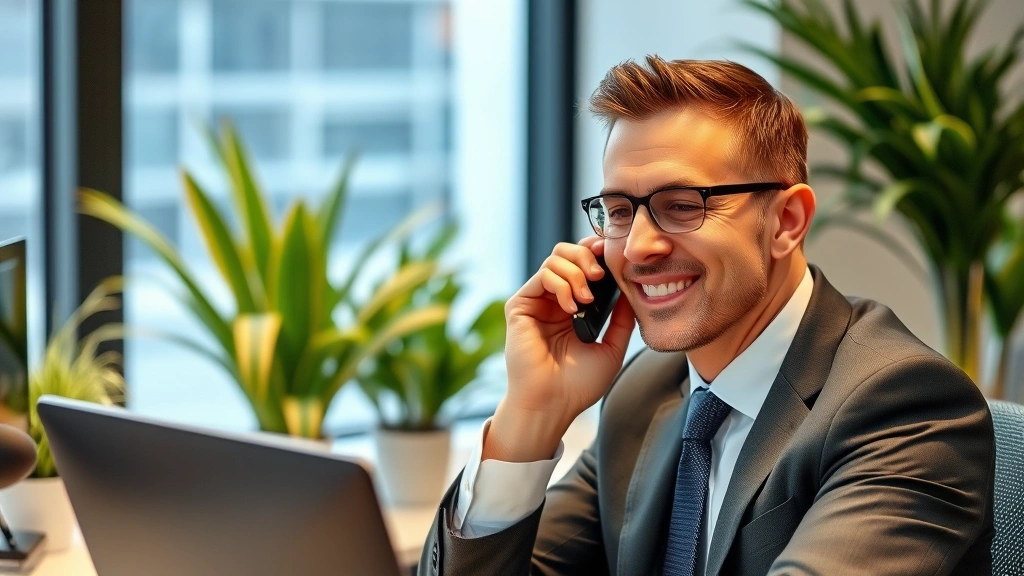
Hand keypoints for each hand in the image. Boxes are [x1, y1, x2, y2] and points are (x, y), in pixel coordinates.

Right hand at [483, 237, 635, 461]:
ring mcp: (536, 301)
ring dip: (576, 273)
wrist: (553, 403)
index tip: (613, 255)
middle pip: (567, 252)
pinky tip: (571, 308)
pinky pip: (543, 275)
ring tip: (586, 300)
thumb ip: (622, 319)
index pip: (583, 265)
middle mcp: (553, 299)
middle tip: (599, 275)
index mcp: (574, 306)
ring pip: (555, 259)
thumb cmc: (579, 384)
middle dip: (587, 256)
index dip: (596, 253)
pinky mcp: (520, 305)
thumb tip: (633, 290)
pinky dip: (561, 284)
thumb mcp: (612, 347)